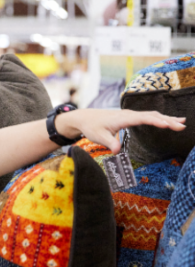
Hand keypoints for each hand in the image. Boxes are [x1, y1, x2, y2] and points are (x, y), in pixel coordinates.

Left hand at [56, 109, 185, 153]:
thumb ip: (109, 143)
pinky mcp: (129, 117)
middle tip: (182, 126)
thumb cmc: (91, 126)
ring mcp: (130, 115)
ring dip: (166, 118)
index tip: (169, 125)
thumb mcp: (98, 136)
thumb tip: (118, 151)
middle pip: (152, 115)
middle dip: (167, 120)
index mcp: (123, 118)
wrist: (84, 118)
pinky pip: (147, 116)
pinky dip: (159, 118)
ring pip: (151, 115)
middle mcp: (129, 114)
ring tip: (181, 122)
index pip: (144, 118)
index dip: (157, 122)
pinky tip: (167, 121)